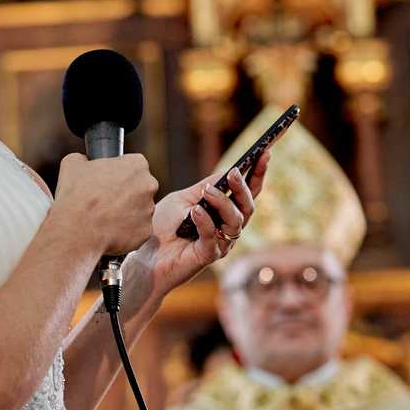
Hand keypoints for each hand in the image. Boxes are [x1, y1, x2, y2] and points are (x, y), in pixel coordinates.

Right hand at [51, 153, 158, 257]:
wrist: (78, 231)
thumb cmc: (76, 196)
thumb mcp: (72, 164)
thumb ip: (84, 159)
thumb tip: (84, 161)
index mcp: (136, 164)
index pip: (133, 165)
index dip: (118, 173)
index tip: (107, 181)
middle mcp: (148, 186)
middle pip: (140, 188)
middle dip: (126, 193)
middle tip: (105, 201)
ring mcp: (149, 211)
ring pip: (139, 210)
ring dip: (126, 213)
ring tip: (104, 218)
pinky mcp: (146, 232)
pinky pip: (137, 230)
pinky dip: (125, 232)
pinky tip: (108, 231)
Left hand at [133, 151, 269, 294]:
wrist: (144, 254)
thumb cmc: (162, 226)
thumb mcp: (182, 199)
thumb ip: (203, 188)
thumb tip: (227, 171)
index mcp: (223, 211)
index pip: (247, 191)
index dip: (257, 173)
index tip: (264, 153)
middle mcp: (226, 226)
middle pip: (247, 206)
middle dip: (243, 188)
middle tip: (235, 173)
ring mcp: (220, 242)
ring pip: (235, 221)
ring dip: (223, 203)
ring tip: (208, 192)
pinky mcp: (207, 255)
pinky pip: (212, 237)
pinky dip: (205, 222)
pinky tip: (195, 211)